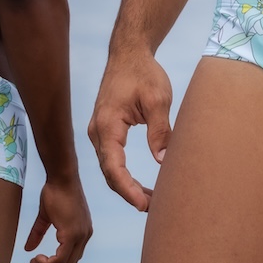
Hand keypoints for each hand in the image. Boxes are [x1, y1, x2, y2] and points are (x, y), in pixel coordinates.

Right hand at [24, 177, 91, 262]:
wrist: (61, 177)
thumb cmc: (55, 191)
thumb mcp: (46, 216)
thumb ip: (39, 233)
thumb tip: (28, 249)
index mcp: (82, 231)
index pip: (71, 257)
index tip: (38, 261)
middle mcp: (85, 235)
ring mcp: (81, 235)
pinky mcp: (73, 233)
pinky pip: (61, 258)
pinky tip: (39, 258)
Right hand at [88, 53, 172, 210]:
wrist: (129, 53)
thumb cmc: (143, 72)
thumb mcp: (157, 99)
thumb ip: (159, 130)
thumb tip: (164, 161)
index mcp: (107, 125)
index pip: (114, 167)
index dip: (127, 189)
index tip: (143, 205)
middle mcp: (98, 131)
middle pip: (109, 173)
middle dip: (129, 193)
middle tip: (153, 208)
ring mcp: (99, 131)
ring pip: (109, 168)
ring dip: (126, 186)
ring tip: (150, 201)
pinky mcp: (105, 130)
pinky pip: (111, 159)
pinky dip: (123, 175)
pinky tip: (139, 184)